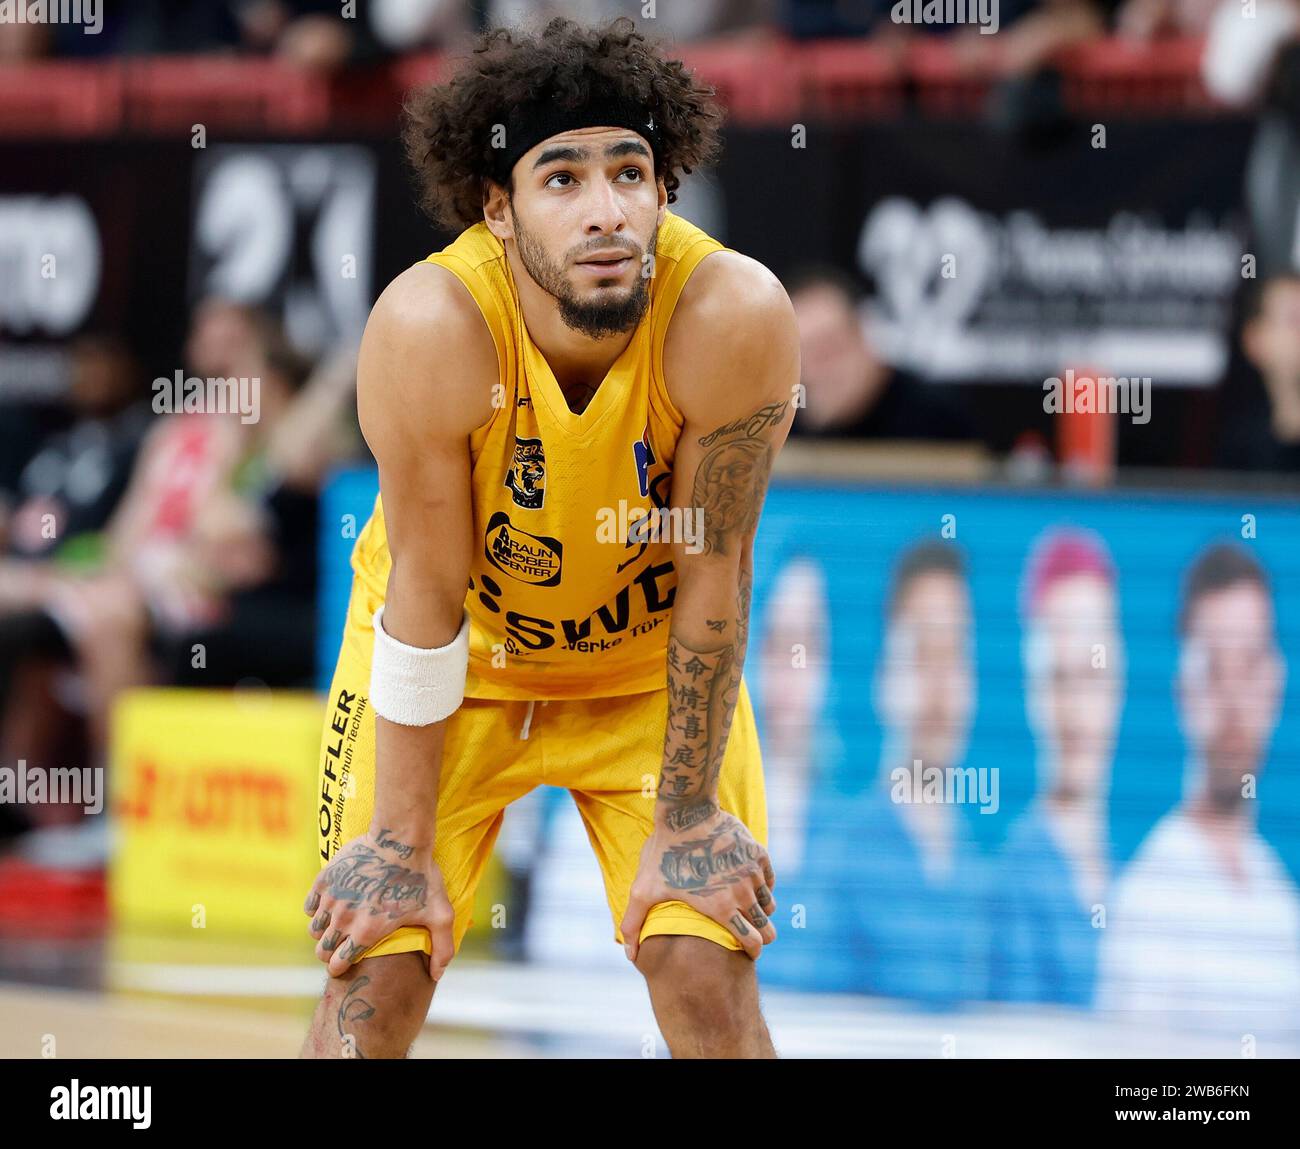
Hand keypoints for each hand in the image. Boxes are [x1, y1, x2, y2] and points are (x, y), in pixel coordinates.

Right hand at [304, 827, 454, 980]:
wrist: (400, 839)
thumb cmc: (421, 877)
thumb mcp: (439, 914)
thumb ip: (442, 948)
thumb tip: (437, 976)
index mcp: (366, 934)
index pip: (337, 966)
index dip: (340, 968)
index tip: (345, 963)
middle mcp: (343, 920)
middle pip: (321, 951)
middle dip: (329, 954)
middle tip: (341, 946)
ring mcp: (331, 900)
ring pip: (314, 929)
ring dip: (323, 931)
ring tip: (337, 925)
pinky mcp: (324, 880)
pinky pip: (309, 906)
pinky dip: (316, 909)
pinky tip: (331, 905)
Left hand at [620, 801, 776, 961]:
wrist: (686, 813)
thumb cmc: (663, 854)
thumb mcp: (644, 890)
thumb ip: (634, 924)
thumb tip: (629, 955)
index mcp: (721, 908)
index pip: (753, 942)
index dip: (752, 951)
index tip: (748, 952)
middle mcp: (743, 893)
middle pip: (768, 927)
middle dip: (762, 934)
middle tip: (751, 932)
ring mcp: (754, 873)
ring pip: (768, 903)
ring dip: (759, 909)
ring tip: (745, 907)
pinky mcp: (759, 854)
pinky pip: (769, 879)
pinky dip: (762, 885)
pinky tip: (747, 883)